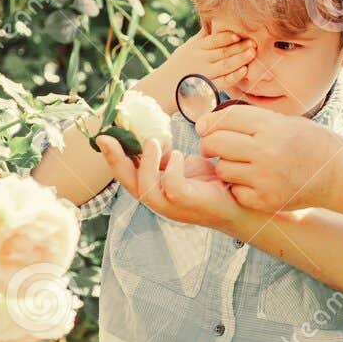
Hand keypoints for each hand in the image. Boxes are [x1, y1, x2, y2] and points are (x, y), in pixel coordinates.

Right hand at [97, 136, 245, 229]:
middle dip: (115, 160)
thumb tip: (147, 136)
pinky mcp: (189, 203)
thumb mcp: (180, 164)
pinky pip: (172, 186)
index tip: (103, 136)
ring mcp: (173, 206)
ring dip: (145, 162)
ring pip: (146, 188)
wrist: (239, 200)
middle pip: (128, 183)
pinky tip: (177, 155)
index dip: (113, 157)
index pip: (126, 175)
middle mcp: (159, 200)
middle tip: (107, 138)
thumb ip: (163, 156)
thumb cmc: (209, 182)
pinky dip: (171, 168)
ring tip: (151, 141)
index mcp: (154, 189)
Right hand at [162, 27, 254, 93]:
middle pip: (223, 51)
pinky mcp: (207, 88)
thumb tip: (213, 21)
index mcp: (196, 48)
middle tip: (254, 42)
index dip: (227, 37)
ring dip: (240, 59)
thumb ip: (201, 37)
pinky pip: (223, 81)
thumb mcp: (186, 48)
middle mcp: (200, 60)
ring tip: (252, 53)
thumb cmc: (177, 66)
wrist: (162, 89)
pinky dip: (234, 76)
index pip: (214, 40)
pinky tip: (244, 71)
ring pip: (225, 65)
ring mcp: (204, 74)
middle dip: (240, 47)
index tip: (239, 34)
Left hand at [195, 105, 342, 211]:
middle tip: (213, 147)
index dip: (210, 122)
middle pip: (216, 143)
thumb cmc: (309, 143)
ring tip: (240, 165)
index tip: (204, 126)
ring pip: (222, 169)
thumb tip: (208, 123)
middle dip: (209, 144)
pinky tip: (251, 181)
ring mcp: (266, 178)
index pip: (225, 119)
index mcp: (272, 127)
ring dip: (225, 167)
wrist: (337, 174)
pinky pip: (235, 191)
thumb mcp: (284, 121)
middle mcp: (267, 151)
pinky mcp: (267, 200)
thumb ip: (249, 121)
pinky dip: (238, 187)